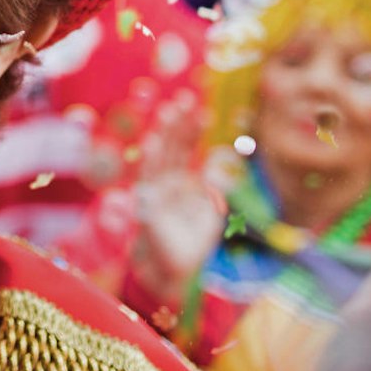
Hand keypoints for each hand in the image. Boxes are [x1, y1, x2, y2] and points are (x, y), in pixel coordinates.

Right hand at [127, 92, 223, 306]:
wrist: (179, 272)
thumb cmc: (192, 242)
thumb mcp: (210, 207)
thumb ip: (214, 182)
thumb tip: (223, 156)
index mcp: (180, 180)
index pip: (186, 148)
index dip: (192, 129)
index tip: (202, 109)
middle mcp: (164, 181)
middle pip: (172, 146)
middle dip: (178, 123)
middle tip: (185, 98)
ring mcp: (154, 192)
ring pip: (159, 156)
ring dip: (163, 133)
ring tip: (169, 111)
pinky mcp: (147, 205)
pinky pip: (147, 179)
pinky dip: (149, 159)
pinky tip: (153, 140)